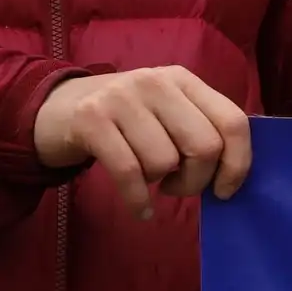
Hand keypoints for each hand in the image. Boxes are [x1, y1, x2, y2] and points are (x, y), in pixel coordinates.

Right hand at [32, 66, 251, 218]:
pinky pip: (129, 172)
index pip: (233, 121)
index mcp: (184, 80)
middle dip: (196, 180)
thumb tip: (233, 172)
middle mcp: (157, 83)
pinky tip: (140, 210)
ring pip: (165, 161)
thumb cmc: (123, 119)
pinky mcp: (92, 120)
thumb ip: (198, 130)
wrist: (53, 108)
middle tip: (177, 186)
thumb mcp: (165, 112)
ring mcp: (123, 98)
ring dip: (159, 184)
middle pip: (204, 146)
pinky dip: (138, 201)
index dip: (238, 162)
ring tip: (148, 179)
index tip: (225, 190)